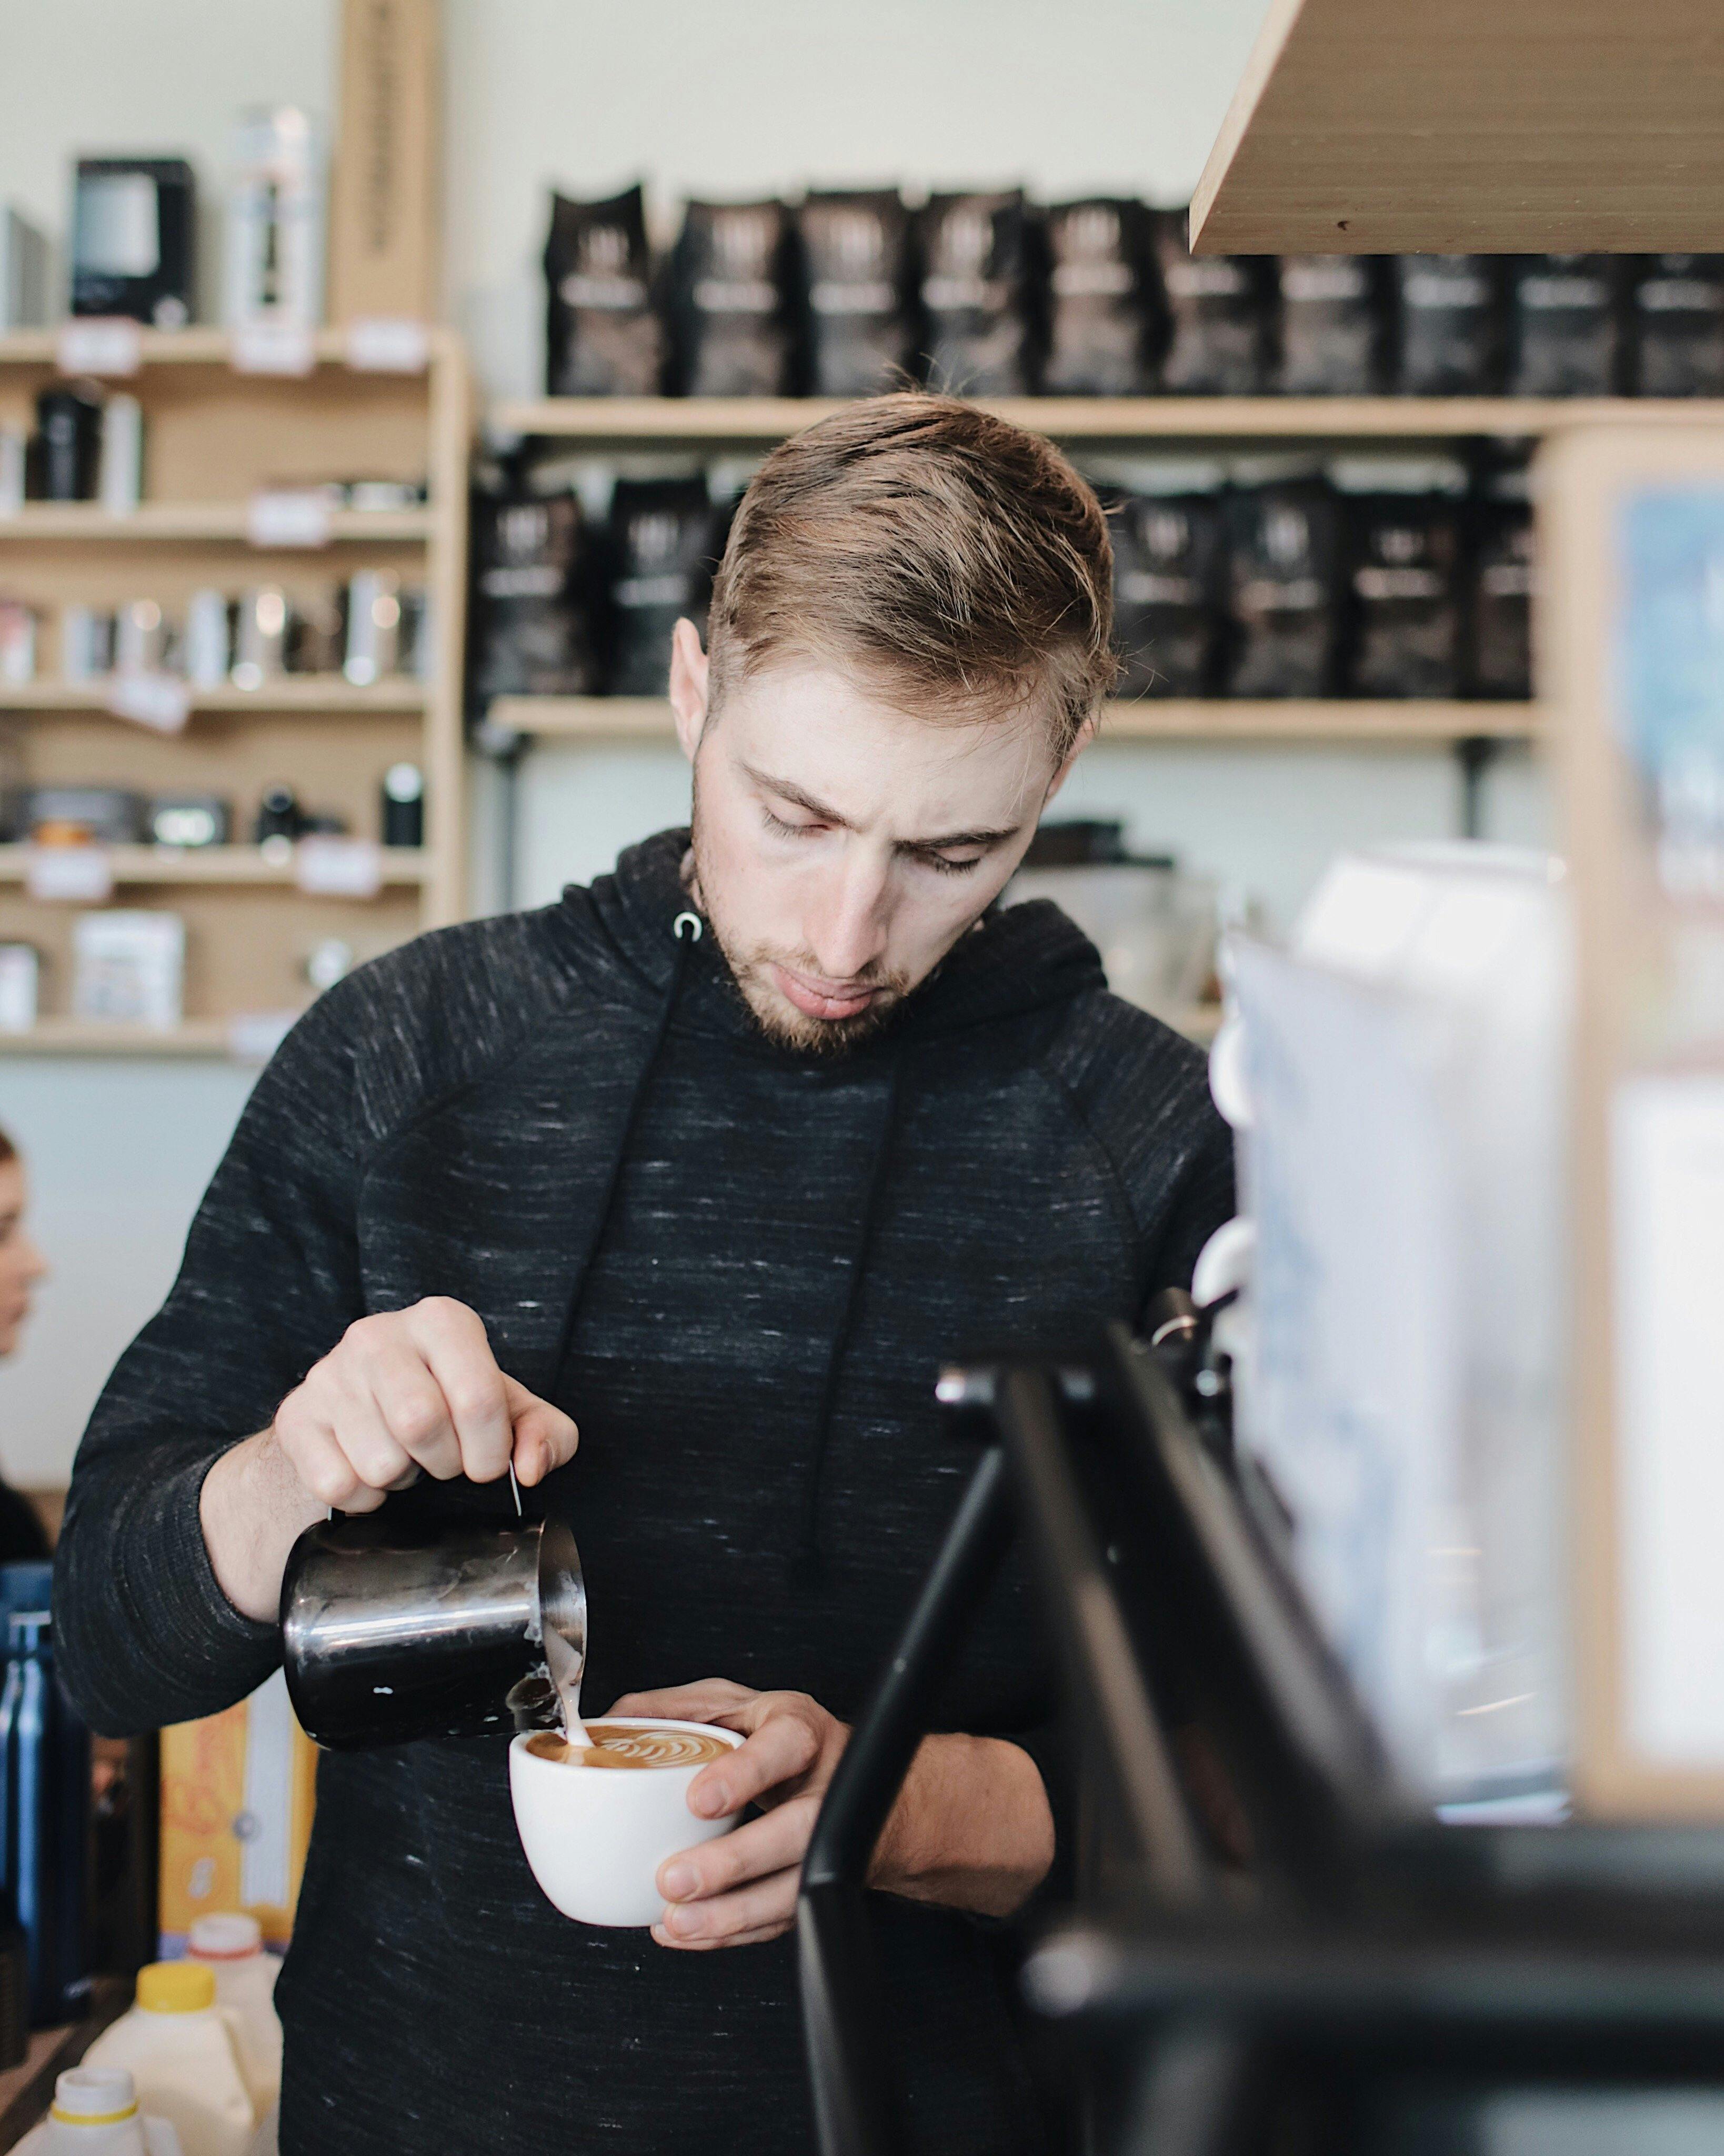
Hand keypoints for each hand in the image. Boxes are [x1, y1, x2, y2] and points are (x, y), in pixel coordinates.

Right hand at [273, 1295, 576, 1512]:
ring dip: (400, 1480)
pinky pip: (337, 1484)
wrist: (362, 1424)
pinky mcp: (295, 1416)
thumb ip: (547, 1435)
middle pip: (421, 1422)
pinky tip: (368, 1471)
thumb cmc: (449, 1412)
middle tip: (441, 1461)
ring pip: (379, 1461)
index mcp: (442, 1322)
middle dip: (443, 1462)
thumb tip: (529, 1467)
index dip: (490, 1449)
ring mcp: (329, 1373)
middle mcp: (378, 1335)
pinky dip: (363, 1498)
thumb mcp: (511, 1415)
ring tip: (403, 1458)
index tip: (485, 1461)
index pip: (477, 1395)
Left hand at [612, 1677, 1056, 1950]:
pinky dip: (730, 1933)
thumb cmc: (785, 1742)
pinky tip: (686, 1931)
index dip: (745, 1774)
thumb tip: (615, 1720)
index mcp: (801, 1733)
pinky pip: (780, 1921)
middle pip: (796, 1832)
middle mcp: (826, 1788)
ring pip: (793, 1888)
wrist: (864, 1786)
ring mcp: (828, 1844)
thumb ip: (681, 1709)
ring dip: (730, 1914)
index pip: (785, 1747)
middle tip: (674, 1879)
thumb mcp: (740, 1707)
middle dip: (733, 1862)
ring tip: (676, 1921)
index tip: (698, 1800)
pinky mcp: (819, 1886)